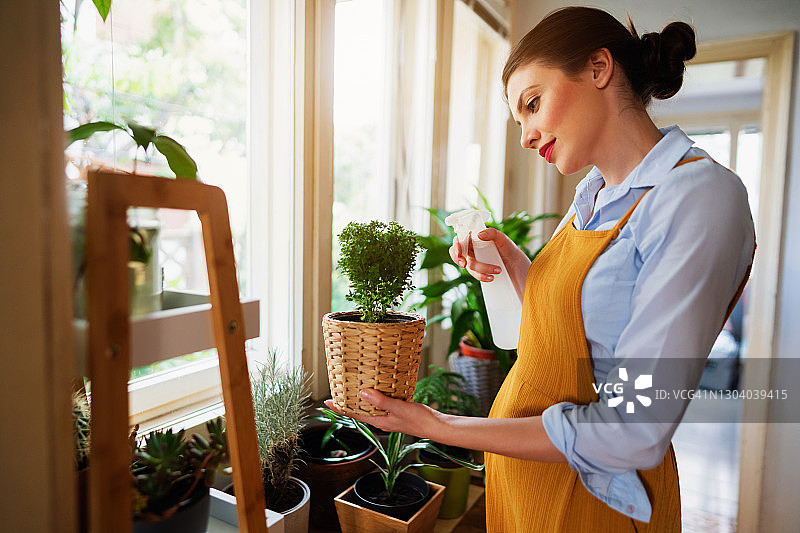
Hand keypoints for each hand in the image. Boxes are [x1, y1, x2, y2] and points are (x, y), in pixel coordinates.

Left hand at [323, 389, 440, 437]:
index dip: (340, 408)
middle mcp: (381, 419)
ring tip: (352, 388)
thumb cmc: (419, 420)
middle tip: (338, 391)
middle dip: (348, 402)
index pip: (354, 414)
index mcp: (379, 421)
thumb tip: (362, 393)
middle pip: (359, 411)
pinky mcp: (397, 411)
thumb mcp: (399, 408)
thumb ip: (381, 401)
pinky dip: (375, 396)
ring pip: (370, 406)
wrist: (436, 426)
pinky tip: (377, 388)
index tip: (327, 401)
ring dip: (360, 398)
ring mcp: (389, 416)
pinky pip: (381, 403)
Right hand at [449, 228, 530, 290]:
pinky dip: (482, 276)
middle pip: (457, 252)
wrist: (518, 268)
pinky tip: (491, 277)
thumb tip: (479, 234)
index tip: (460, 252)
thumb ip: (493, 233)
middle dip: (458, 258)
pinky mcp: (478, 271)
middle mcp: (473, 248)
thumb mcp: (504, 240)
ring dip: (481, 268)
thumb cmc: (510, 250)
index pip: (460, 237)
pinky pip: (475, 274)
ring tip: (497, 270)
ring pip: (468, 265)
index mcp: (476, 237)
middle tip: (464, 264)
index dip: (457, 244)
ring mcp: (474, 260)